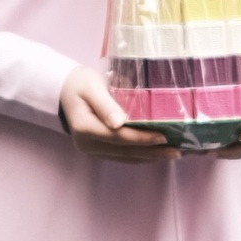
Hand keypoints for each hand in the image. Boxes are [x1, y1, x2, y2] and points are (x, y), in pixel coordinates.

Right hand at [59, 63, 177, 161]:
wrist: (64, 91)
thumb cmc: (80, 84)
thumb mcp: (90, 87)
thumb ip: (104, 104)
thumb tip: (118, 123)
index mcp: (85, 128)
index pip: (119, 137)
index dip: (142, 139)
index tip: (163, 137)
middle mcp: (88, 144)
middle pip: (125, 152)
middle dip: (152, 152)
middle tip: (177, 152)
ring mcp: (93, 149)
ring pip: (126, 157)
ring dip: (150, 157)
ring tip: (172, 154)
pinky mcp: (99, 150)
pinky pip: (123, 156)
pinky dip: (141, 155)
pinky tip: (156, 153)